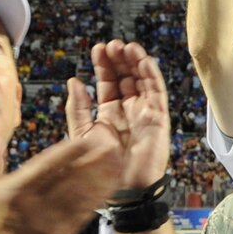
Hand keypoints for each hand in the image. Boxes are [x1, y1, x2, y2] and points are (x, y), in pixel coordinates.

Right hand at [0, 95, 125, 233]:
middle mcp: (34, 207)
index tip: (86, 139)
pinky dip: (98, 199)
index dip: (69, 153)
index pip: (47, 166)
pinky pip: (83, 215)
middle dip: (93, 162)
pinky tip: (109, 186)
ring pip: (81, 198)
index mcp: (15, 191)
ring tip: (117, 162)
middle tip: (111, 145)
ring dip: (101, 179)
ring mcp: (49, 224)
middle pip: (69, 180)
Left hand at [87, 40, 170, 191]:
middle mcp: (128, 110)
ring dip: (135, 61)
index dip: (104, 65)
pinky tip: (143, 60)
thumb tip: (74, 81)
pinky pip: (157, 92)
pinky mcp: (158, 118)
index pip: (108, 82)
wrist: (122, 188)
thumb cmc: (100, 167)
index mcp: (109, 113)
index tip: (98, 49)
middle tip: (112, 45)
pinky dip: (152, 75)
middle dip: (119, 59)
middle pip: (126, 77)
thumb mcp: (82, 134)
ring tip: (126, 47)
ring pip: (142, 80)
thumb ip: (77, 107)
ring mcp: (144, 112)